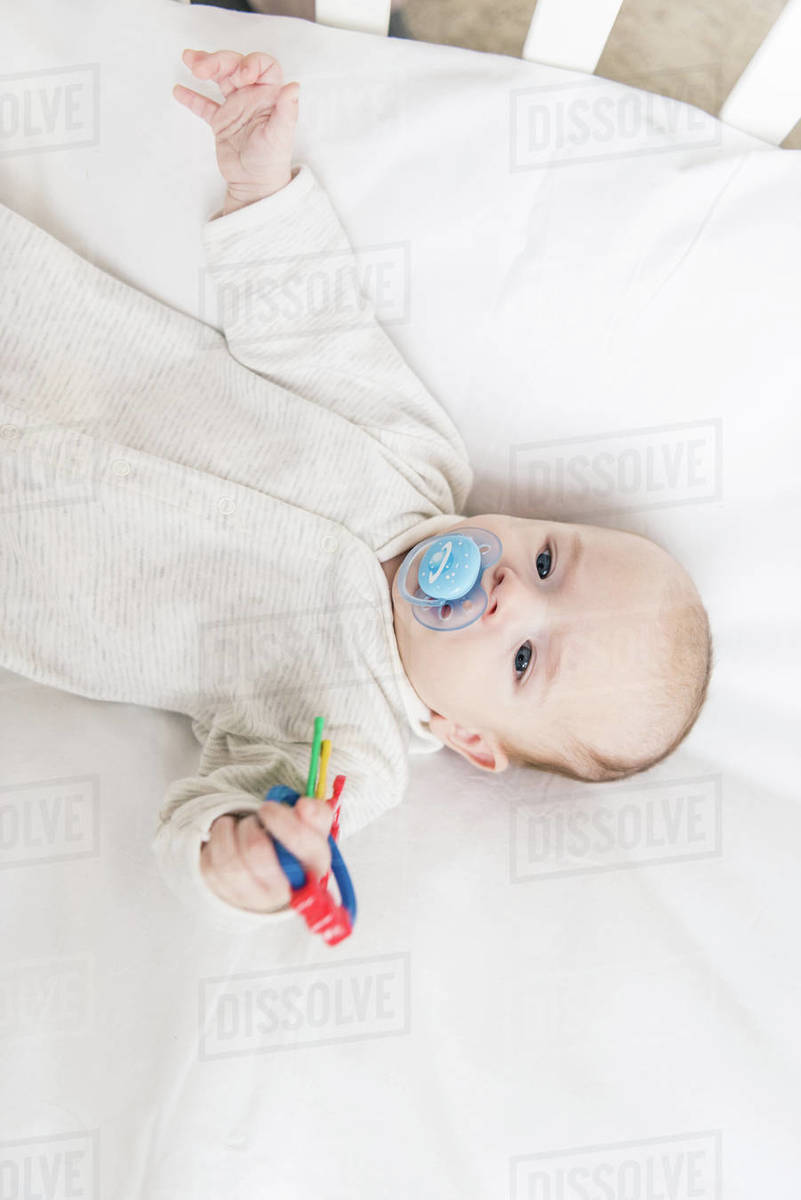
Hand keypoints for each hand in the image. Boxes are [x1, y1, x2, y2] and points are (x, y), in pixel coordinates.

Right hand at [173, 49, 299, 205]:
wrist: (254, 185)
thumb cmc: (271, 161)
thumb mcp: (280, 135)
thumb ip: (287, 110)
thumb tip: (294, 86)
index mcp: (270, 96)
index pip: (263, 66)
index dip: (252, 63)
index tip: (242, 75)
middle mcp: (253, 97)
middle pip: (236, 66)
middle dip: (219, 61)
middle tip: (202, 68)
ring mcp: (236, 107)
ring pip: (220, 78)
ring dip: (205, 66)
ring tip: (189, 60)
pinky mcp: (221, 121)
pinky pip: (205, 104)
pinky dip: (192, 97)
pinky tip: (179, 90)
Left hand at [200, 796, 332, 913]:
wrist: (266, 877)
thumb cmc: (290, 849)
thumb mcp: (310, 831)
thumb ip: (315, 815)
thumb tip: (304, 806)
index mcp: (311, 872)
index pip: (303, 846)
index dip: (284, 821)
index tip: (268, 807)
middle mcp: (283, 892)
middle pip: (257, 852)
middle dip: (250, 827)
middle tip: (254, 819)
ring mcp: (250, 898)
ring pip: (229, 859)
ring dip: (230, 831)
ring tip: (239, 826)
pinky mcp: (223, 896)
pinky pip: (210, 864)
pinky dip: (215, 841)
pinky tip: (226, 838)